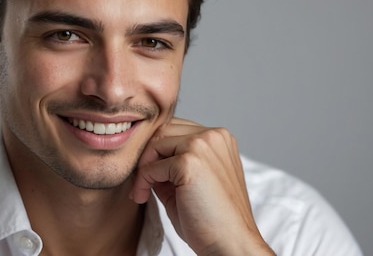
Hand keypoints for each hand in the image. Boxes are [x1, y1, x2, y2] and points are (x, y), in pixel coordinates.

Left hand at [130, 118, 274, 254]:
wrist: (230, 244)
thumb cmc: (212, 220)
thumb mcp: (189, 182)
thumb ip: (170, 164)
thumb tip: (143, 157)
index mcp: (219, 139)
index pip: (176, 129)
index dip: (158, 151)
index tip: (149, 176)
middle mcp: (214, 136)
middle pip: (163, 130)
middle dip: (148, 156)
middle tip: (141, 184)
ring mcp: (203, 145)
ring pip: (156, 142)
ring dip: (143, 167)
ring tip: (142, 191)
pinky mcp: (190, 162)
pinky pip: (151, 165)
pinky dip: (142, 181)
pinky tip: (142, 197)